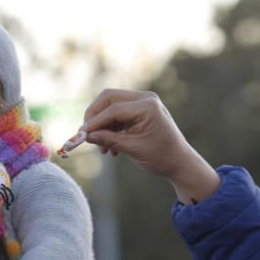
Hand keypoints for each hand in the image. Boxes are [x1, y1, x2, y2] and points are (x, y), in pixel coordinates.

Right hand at [81, 88, 219, 203]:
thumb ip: (109, 140)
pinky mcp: (138, 109)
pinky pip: (116, 113)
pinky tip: (110, 148)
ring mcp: (142, 102)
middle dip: (94, 117)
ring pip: (110, 105)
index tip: (81, 135)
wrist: (178, 161)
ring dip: (102, 125)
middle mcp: (145, 98)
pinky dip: (110, 128)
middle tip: (86, 135)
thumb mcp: (132, 149)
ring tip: (103, 149)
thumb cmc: (160, 156)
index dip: (94, 122)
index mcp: (147, 106)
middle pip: (108, 98)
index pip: (113, 109)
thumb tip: (87, 136)